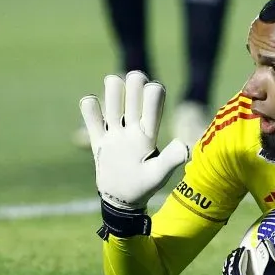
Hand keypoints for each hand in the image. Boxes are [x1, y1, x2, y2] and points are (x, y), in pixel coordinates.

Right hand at [79, 71, 188, 237]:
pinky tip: (91, 102)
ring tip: (113, 80)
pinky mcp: (99, 142)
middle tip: (135, 75)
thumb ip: (170, 159)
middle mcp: (132, 130)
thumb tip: (185, 146)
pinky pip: (92, 121)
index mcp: (148, 134)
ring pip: (113, 106)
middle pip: (133, 100)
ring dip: (113, 91)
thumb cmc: (145, 186)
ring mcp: (114, 134)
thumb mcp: (158, 174)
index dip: (154, 95)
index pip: (153, 108)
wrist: (123, 200)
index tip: (154, 87)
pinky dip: (89, 109)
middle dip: (134, 85)